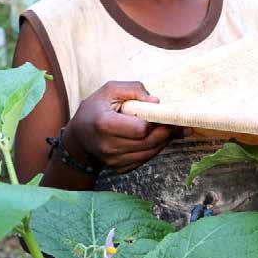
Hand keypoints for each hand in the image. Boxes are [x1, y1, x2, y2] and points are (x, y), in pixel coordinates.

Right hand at [64, 81, 185, 173]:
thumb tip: (156, 102)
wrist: (79, 136)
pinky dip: (153, 149)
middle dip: (166, 132)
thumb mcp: (111, 90)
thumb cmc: (96, 108)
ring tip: (173, 129)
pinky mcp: (118, 168)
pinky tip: (157, 139)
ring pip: (149, 153)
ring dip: (163, 141)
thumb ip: (134, 90)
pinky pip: (143, 160)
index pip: (141, 129)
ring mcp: (113, 160)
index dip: (155, 121)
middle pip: (148, 142)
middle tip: (178, 123)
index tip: (165, 114)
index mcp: (105, 124)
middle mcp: (108, 146)